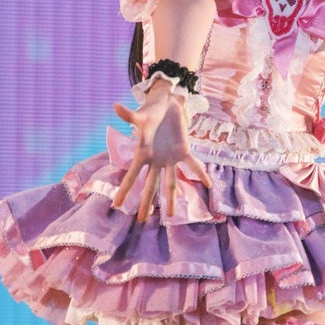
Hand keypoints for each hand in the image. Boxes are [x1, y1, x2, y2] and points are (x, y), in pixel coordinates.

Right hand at [111, 86, 210, 221]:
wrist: (165, 105)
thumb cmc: (150, 112)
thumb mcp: (140, 116)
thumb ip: (129, 115)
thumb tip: (115, 106)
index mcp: (142, 154)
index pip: (131, 176)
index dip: (124, 190)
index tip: (116, 205)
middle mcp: (155, 161)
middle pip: (150, 185)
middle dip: (146, 202)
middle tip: (142, 220)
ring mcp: (170, 158)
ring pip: (170, 182)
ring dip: (171, 198)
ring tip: (171, 215)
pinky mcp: (184, 151)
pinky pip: (193, 164)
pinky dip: (201, 173)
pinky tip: (209, 184)